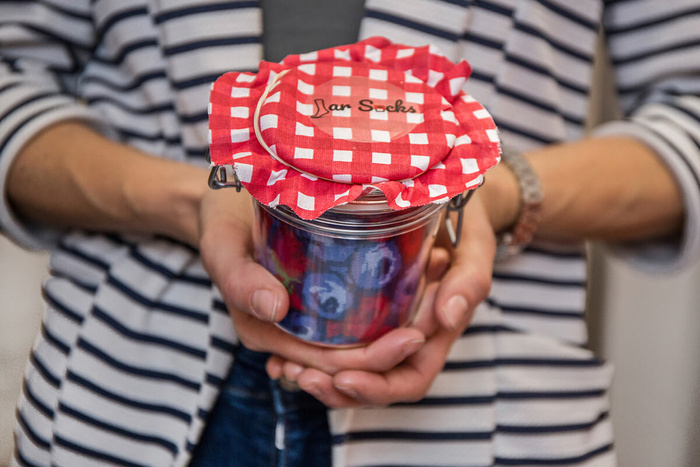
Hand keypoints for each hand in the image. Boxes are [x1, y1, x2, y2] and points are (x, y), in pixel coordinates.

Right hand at [197, 188, 431, 373]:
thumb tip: (275, 308)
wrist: (220, 203)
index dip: (373, 362)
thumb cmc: (220, 222)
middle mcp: (288, 335)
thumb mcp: (221, 246)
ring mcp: (303, 320)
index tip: (415, 336)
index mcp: (266, 333)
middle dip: (397, 351)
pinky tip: (417, 282)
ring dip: (397, 329)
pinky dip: (386, 308)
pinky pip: (354, 317)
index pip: (330, 366)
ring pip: (358, 343)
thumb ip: (239, 279)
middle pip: (352, 362)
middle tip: (438, 318)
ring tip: (434, 297)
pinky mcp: (316, 299)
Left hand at [265, 192, 495, 407]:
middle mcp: (408, 334)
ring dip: (319, 374)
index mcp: (436, 331)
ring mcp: (385, 322)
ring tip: (285, 365)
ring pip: (352, 367)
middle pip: (373, 382)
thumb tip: (449, 316)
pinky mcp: (364, 306)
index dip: (377, 387)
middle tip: (297, 371)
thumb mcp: (474, 243)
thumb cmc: (465, 221)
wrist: (449, 195)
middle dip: (336, 386)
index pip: (409, 378)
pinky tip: (282, 351)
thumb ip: (470, 277)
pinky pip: (337, 340)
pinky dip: (311, 352)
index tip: (342, 376)